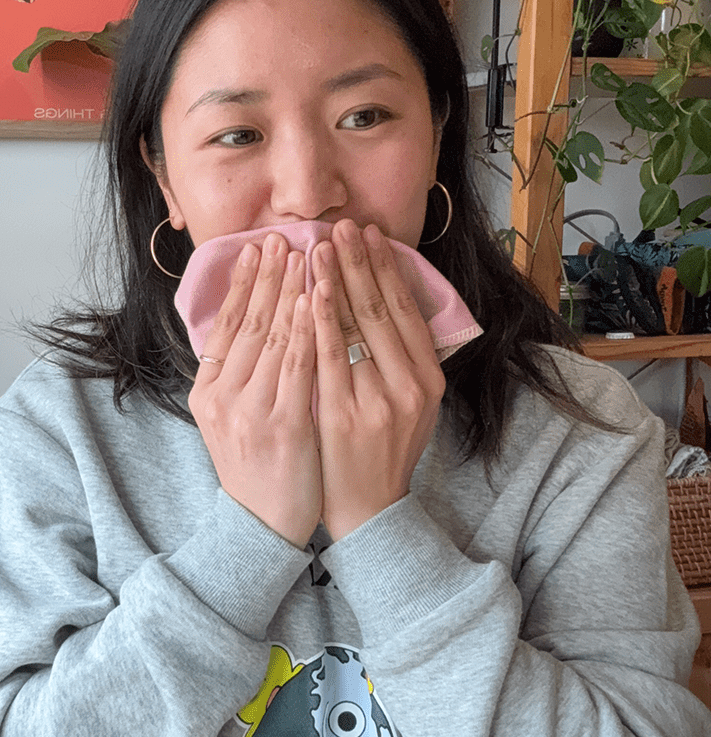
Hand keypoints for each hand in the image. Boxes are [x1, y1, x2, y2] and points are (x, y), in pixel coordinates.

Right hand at [188, 233, 320, 546]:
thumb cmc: (256, 470)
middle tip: (283, 236)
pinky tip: (319, 300)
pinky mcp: (284, 425)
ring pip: (275, 337)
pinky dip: (309, 329)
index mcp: (207, 393)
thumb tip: (248, 326)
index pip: (225, 326)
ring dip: (291, 290)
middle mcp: (224, 398)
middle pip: (249, 323)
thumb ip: (235, 377)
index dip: (242, 285)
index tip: (256, 249)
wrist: (262, 527)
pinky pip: (300, 366)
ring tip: (305, 254)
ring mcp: (252, 411)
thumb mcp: (230, 421)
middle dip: (268, 276)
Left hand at [311, 220, 444, 540]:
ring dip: (337, 279)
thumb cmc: (380, 452)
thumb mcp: (407, 406)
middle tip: (342, 224)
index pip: (405, 309)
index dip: (385, 268)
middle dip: (359, 262)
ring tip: (320, 243)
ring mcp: (378, 401)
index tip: (367, 234)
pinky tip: (310, 290)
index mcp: (427, 379)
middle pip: (382, 310)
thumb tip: (382, 299)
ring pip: (356, 327)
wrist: (367, 512)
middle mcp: (410, 386)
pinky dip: (321, 320)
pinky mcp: (345, 416)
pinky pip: (329, 357)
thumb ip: (399, 360)